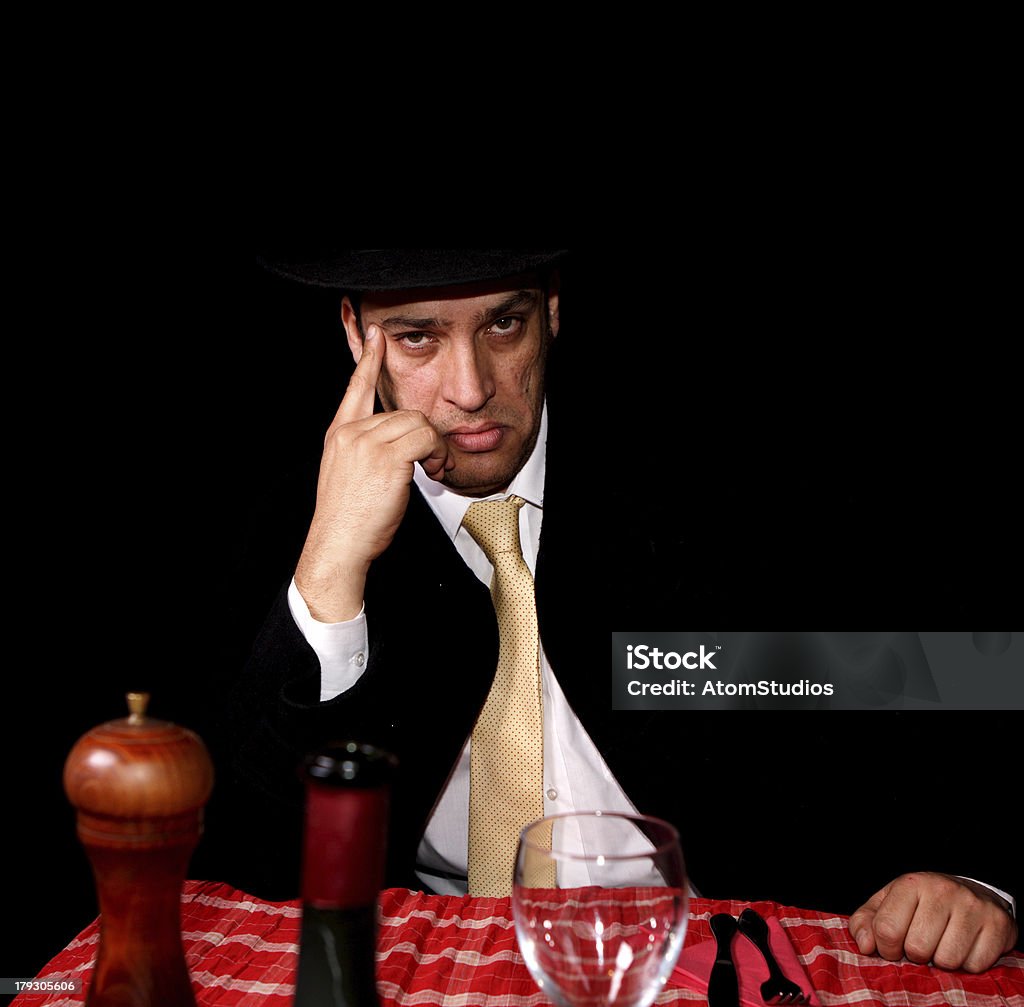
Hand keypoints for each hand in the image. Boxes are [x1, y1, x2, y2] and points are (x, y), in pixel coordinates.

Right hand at [294, 324, 451, 621]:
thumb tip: (403, 445)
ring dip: (434, 447)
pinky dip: (437, 454)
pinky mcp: (385, 456)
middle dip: (425, 436)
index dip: (368, 358)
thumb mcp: (351, 476)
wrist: (338, 545)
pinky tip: (432, 472)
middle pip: (405, 412)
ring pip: (418, 423)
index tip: (376, 334)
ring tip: (432, 471)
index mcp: (339, 434)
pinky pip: (426, 438)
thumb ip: (369, 452)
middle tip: (433, 464)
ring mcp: (366, 442)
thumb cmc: (349, 520)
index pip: (356, 387)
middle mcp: (350, 432)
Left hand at [849, 872, 1016, 972]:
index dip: (886, 948)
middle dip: (916, 955)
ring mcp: (972, 906)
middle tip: (922, 944)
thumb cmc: (921, 903)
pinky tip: (964, 946)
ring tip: (942, 944)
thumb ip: (866, 922)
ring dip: (942, 961)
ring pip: (947, 960)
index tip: (893, 948)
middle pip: (917, 948)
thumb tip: (865, 946)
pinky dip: (967, 965)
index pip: (887, 929)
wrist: (969, 892)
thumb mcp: (888, 904)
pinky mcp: (997, 925)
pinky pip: (974, 966)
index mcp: (911, 883)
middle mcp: (942, 890)